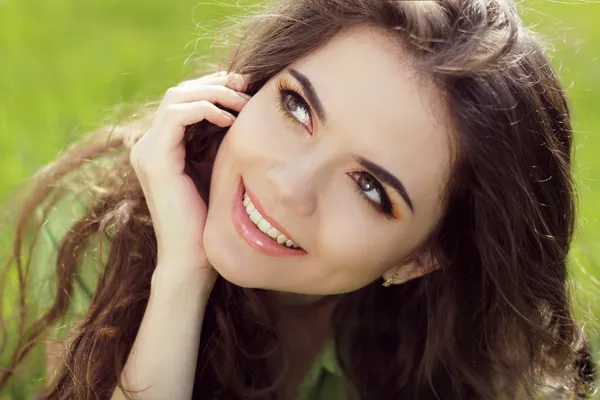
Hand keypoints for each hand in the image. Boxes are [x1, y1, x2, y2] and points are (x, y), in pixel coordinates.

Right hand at [130, 72, 249, 281]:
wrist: (195, 258)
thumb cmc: (211, 218)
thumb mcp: (217, 168)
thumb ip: (219, 140)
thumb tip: (242, 110)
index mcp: (162, 146)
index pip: (184, 99)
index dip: (214, 88)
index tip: (246, 89)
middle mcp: (149, 144)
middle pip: (179, 92)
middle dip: (216, 84)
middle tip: (246, 86)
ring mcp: (147, 151)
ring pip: (176, 97)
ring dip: (214, 94)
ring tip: (243, 103)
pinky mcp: (154, 160)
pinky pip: (176, 116)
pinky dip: (205, 110)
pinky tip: (230, 120)